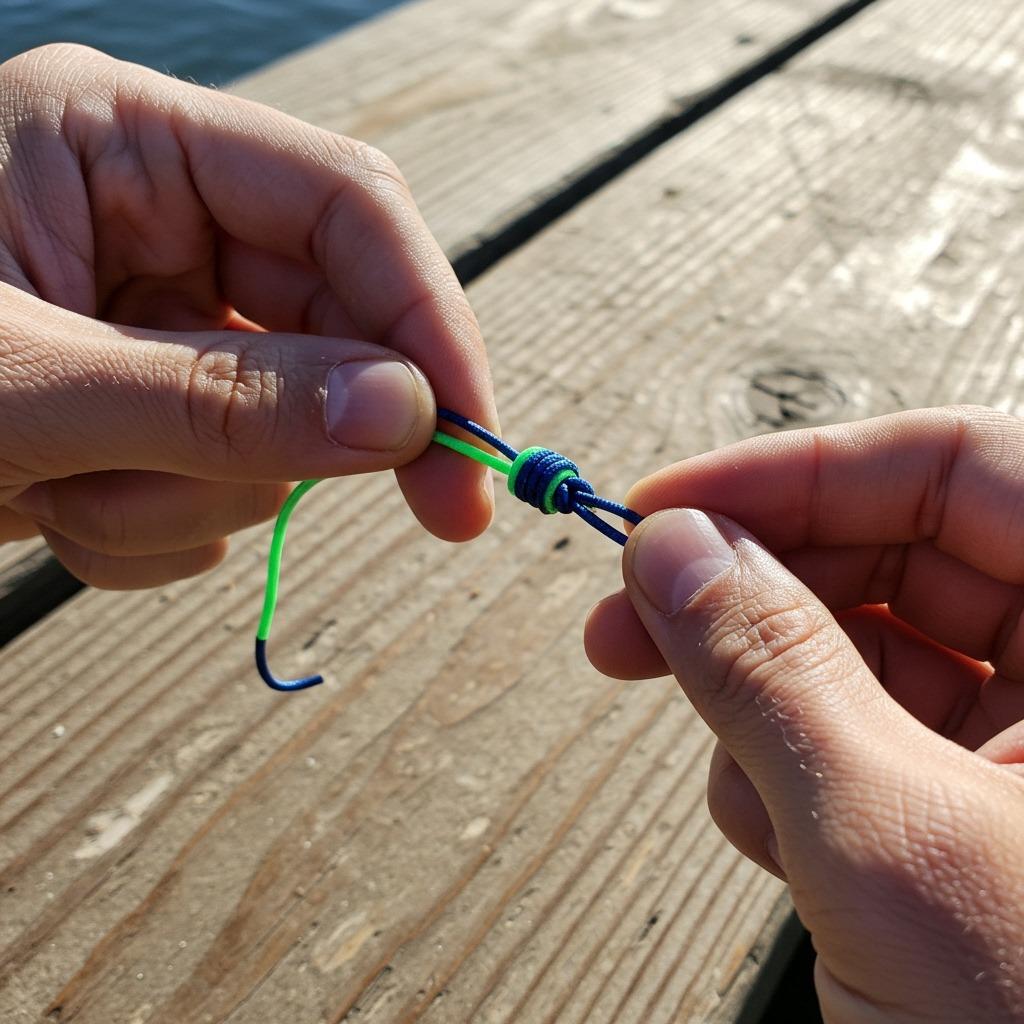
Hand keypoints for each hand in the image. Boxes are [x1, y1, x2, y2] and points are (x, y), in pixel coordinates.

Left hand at [0, 44, 495, 587]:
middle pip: (333, 322)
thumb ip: (220, 404)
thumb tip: (408, 417)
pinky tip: (56, 516)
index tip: (475, 445)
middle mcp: (154, 219)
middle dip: (333, 435)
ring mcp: (151, 318)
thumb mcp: (17, 391)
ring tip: (66, 505)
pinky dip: (154, 528)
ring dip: (198, 498)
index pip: (348, 209)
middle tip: (434, 519)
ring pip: (279, 425)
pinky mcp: (140, 402)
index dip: (435, 324)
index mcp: (125, 142)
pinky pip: (218, 480)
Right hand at [586, 405, 1023, 1021]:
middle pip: (897, 557)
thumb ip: (767, 671)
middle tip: (633, 615)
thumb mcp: (889, 843)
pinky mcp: (993, 809)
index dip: (798, 473)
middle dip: (752, 588)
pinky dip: (794, 766)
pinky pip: (865, 733)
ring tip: (734, 774)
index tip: (666, 509)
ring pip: (866, 652)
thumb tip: (671, 546)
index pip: (960, 466)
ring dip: (764, 700)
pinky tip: (777, 827)